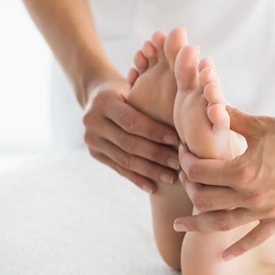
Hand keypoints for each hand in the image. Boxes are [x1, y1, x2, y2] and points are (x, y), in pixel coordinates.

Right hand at [82, 78, 179, 192]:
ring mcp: (91, 139)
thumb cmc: (129, 90)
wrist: (98, 95)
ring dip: (149, 171)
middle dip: (155, 154)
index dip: (154, 132)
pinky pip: (118, 169)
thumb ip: (151, 98)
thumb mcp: (136, 87)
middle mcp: (92, 121)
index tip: (176, 140)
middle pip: (128, 143)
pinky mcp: (94, 153)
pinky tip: (153, 187)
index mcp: (103, 101)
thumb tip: (183, 112)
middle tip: (177, 163)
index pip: (131, 121)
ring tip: (170, 177)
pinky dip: (137, 179)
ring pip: (124, 159)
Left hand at [175, 106, 274, 259]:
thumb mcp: (259, 123)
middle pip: (204, 199)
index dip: (185, 161)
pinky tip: (223, 257)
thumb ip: (230, 118)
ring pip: (221, 223)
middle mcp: (251, 195)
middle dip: (189, 188)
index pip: (198, 172)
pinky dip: (238, 249)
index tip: (184, 152)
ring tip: (181, 225)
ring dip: (198, 224)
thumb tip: (210, 105)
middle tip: (185, 179)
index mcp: (241, 170)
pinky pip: (255, 239)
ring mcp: (267, 210)